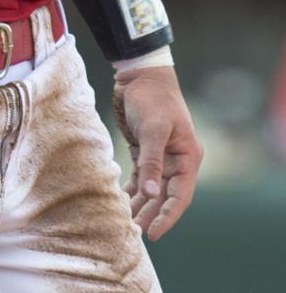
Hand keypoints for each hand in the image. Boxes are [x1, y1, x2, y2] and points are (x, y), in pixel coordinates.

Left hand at [111, 65, 202, 240]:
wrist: (140, 75)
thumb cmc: (152, 98)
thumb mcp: (153, 129)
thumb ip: (152, 161)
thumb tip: (150, 194)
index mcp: (188, 158)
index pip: (180, 196)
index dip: (168, 216)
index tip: (155, 233)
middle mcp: (177, 161)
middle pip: (164, 196)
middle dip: (150, 214)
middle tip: (133, 233)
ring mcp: (161, 157)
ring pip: (151, 189)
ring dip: (140, 205)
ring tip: (125, 223)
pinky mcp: (144, 151)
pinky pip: (140, 177)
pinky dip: (132, 189)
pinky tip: (120, 201)